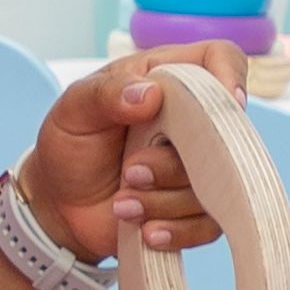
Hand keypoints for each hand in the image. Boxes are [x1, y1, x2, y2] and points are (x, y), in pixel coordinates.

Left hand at [16, 47, 252, 262]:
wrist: (59, 203)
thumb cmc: (69, 144)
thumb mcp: (73, 109)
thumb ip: (106, 94)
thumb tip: (151, 94)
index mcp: (167, 79)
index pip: (221, 59)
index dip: (230, 75)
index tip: (224, 102)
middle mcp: (191, 119)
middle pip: (223, 134)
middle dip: (174, 162)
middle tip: (131, 171)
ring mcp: (197, 165)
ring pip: (215, 184)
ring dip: (164, 200)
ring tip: (123, 203)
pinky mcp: (195, 207)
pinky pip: (210, 223)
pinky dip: (177, 230)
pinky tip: (146, 230)